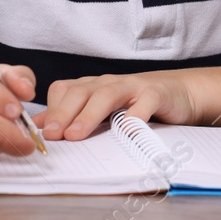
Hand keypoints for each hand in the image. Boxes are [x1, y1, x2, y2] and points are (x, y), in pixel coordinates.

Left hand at [39, 72, 197, 140]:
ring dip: (89, 115)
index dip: (51, 110)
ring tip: (76, 135)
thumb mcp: (103, 110)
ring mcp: (133, 87)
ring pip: (107, 95)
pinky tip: (127, 131)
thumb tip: (41, 125)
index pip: (64, 91)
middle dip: (63, 113)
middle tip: (53, 136)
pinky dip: (134, 116)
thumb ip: (73, 115)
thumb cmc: (136, 104)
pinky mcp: (156, 94)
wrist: (179, 93)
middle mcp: (109, 83)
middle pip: (80, 92)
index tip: (41, 133)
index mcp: (93, 87)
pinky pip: (144, 103)